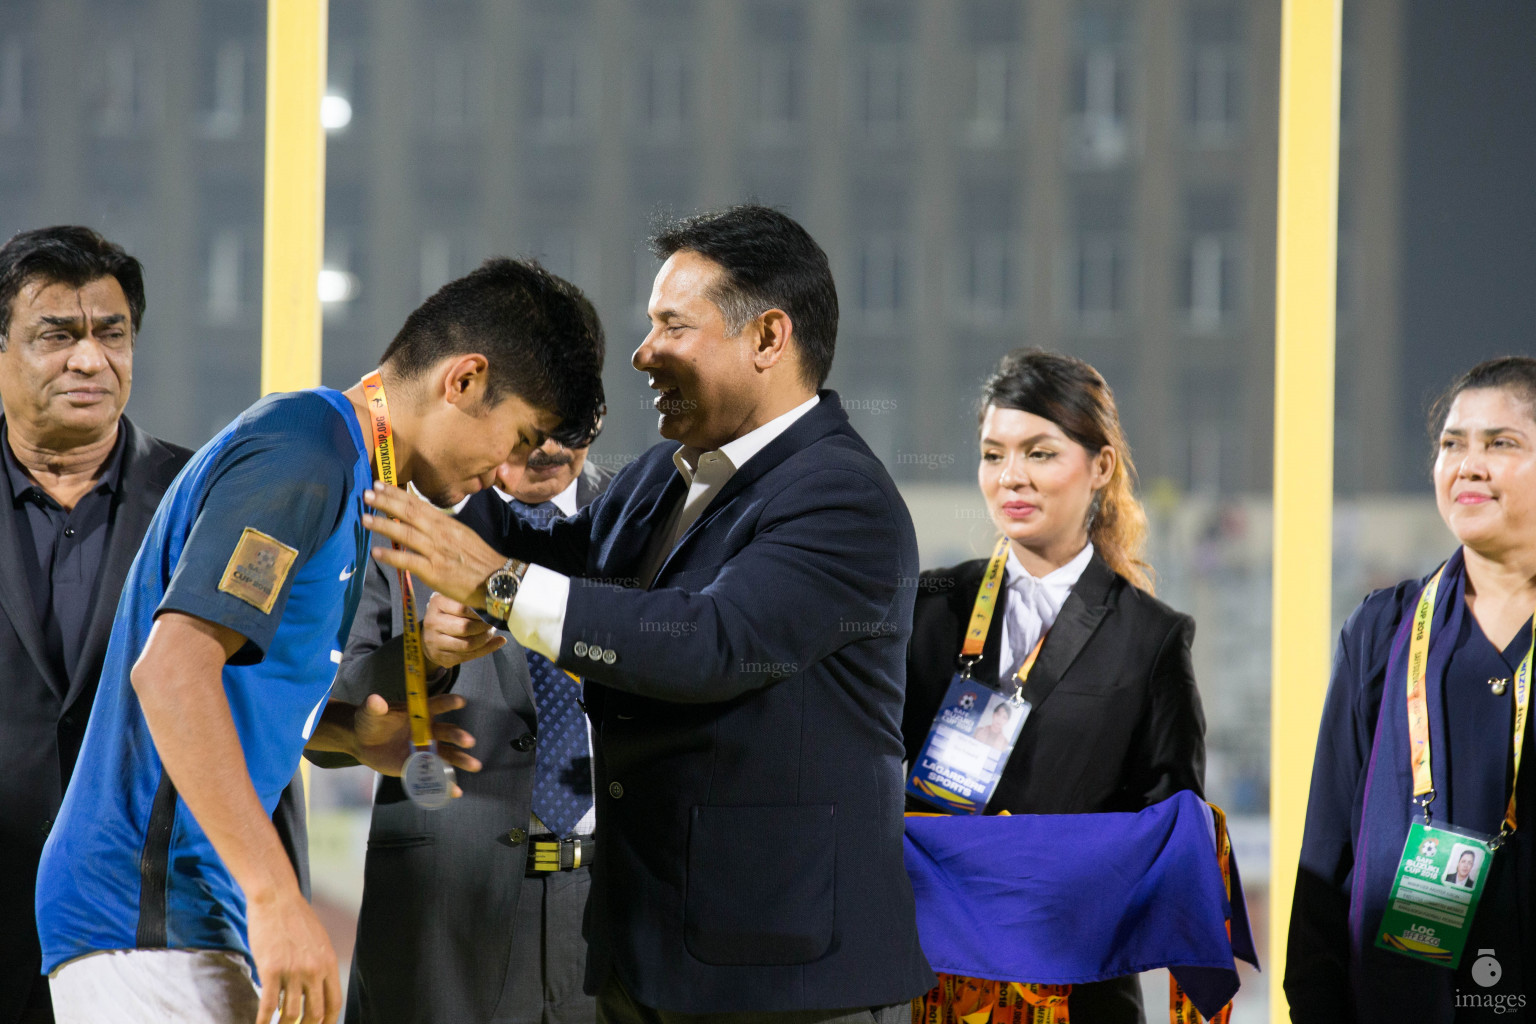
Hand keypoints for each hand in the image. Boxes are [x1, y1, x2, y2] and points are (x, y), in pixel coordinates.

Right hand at [248, 886, 340, 1023]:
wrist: (277, 899)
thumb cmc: (296, 919)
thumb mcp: (319, 942)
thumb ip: (320, 966)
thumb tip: (316, 990)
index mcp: (329, 963)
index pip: (334, 1003)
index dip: (328, 1022)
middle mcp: (314, 970)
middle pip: (314, 1014)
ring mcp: (293, 971)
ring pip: (291, 1014)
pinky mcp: (271, 970)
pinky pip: (268, 1006)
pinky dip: (263, 1021)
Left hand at [348, 693, 482, 784]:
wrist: (361, 741)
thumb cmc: (370, 720)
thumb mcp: (370, 712)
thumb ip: (375, 707)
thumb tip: (375, 700)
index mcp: (419, 714)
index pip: (436, 706)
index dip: (448, 703)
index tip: (461, 702)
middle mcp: (427, 730)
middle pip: (447, 732)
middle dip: (458, 736)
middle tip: (469, 741)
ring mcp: (424, 749)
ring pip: (447, 754)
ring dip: (461, 759)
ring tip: (475, 766)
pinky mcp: (418, 766)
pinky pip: (434, 774)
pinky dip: (446, 783)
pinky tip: (456, 791)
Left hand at [362, 484, 503, 607]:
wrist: (499, 580)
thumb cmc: (481, 560)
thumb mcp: (463, 536)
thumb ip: (443, 528)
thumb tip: (423, 522)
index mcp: (447, 524)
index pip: (418, 504)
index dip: (397, 494)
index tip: (380, 485)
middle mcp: (440, 534)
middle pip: (409, 513)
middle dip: (386, 502)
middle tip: (366, 493)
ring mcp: (436, 552)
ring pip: (406, 534)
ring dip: (383, 524)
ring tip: (364, 518)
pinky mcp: (434, 572)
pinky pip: (409, 561)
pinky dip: (391, 555)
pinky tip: (375, 552)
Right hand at [423, 593, 506, 669]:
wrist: (430, 636)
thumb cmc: (449, 614)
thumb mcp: (454, 602)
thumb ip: (471, 602)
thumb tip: (494, 608)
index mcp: (437, 604)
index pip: (462, 608)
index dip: (480, 611)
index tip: (490, 611)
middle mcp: (432, 622)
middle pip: (465, 627)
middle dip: (484, 626)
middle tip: (492, 623)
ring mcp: (434, 641)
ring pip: (467, 644)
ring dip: (485, 640)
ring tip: (490, 633)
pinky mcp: (440, 656)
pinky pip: (467, 656)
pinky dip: (484, 650)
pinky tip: (493, 644)